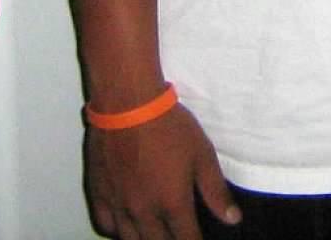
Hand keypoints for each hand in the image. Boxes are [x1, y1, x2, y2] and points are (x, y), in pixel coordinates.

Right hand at [84, 99, 238, 239]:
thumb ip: (216, 191)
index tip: (197, 239)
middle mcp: (144, 212)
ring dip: (146, 238)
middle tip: (178, 234)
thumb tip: (232, 219)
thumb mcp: (202, 154)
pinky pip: (105, 224)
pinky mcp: (99, 192)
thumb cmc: (168, 126)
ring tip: (155, 232)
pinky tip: (126, 224)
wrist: (128, 104)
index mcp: (172, 204)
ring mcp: (119, 204)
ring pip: (131, 239)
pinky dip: (117, 230)